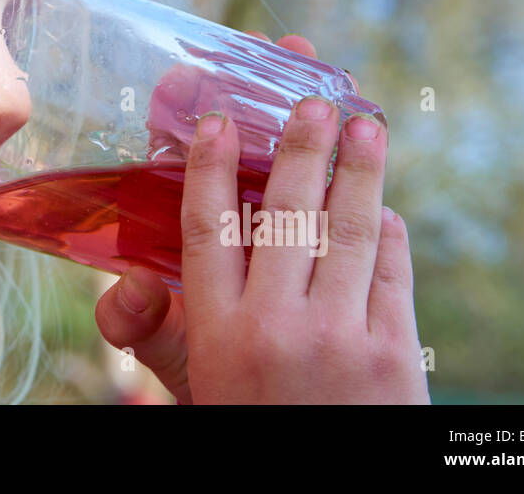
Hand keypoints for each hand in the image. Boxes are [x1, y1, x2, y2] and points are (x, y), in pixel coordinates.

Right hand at [94, 33, 429, 403]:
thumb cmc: (252, 426)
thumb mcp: (191, 388)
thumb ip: (159, 332)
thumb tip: (129, 278)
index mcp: (216, 333)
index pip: (205, 229)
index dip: (207, 166)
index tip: (216, 117)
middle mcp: (274, 328)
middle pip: (284, 213)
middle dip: (299, 146)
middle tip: (313, 96)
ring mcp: (339, 339)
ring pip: (348, 230)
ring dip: (358, 169)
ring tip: (366, 123)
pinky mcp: (394, 356)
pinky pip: (393, 272)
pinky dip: (390, 230)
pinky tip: (384, 205)